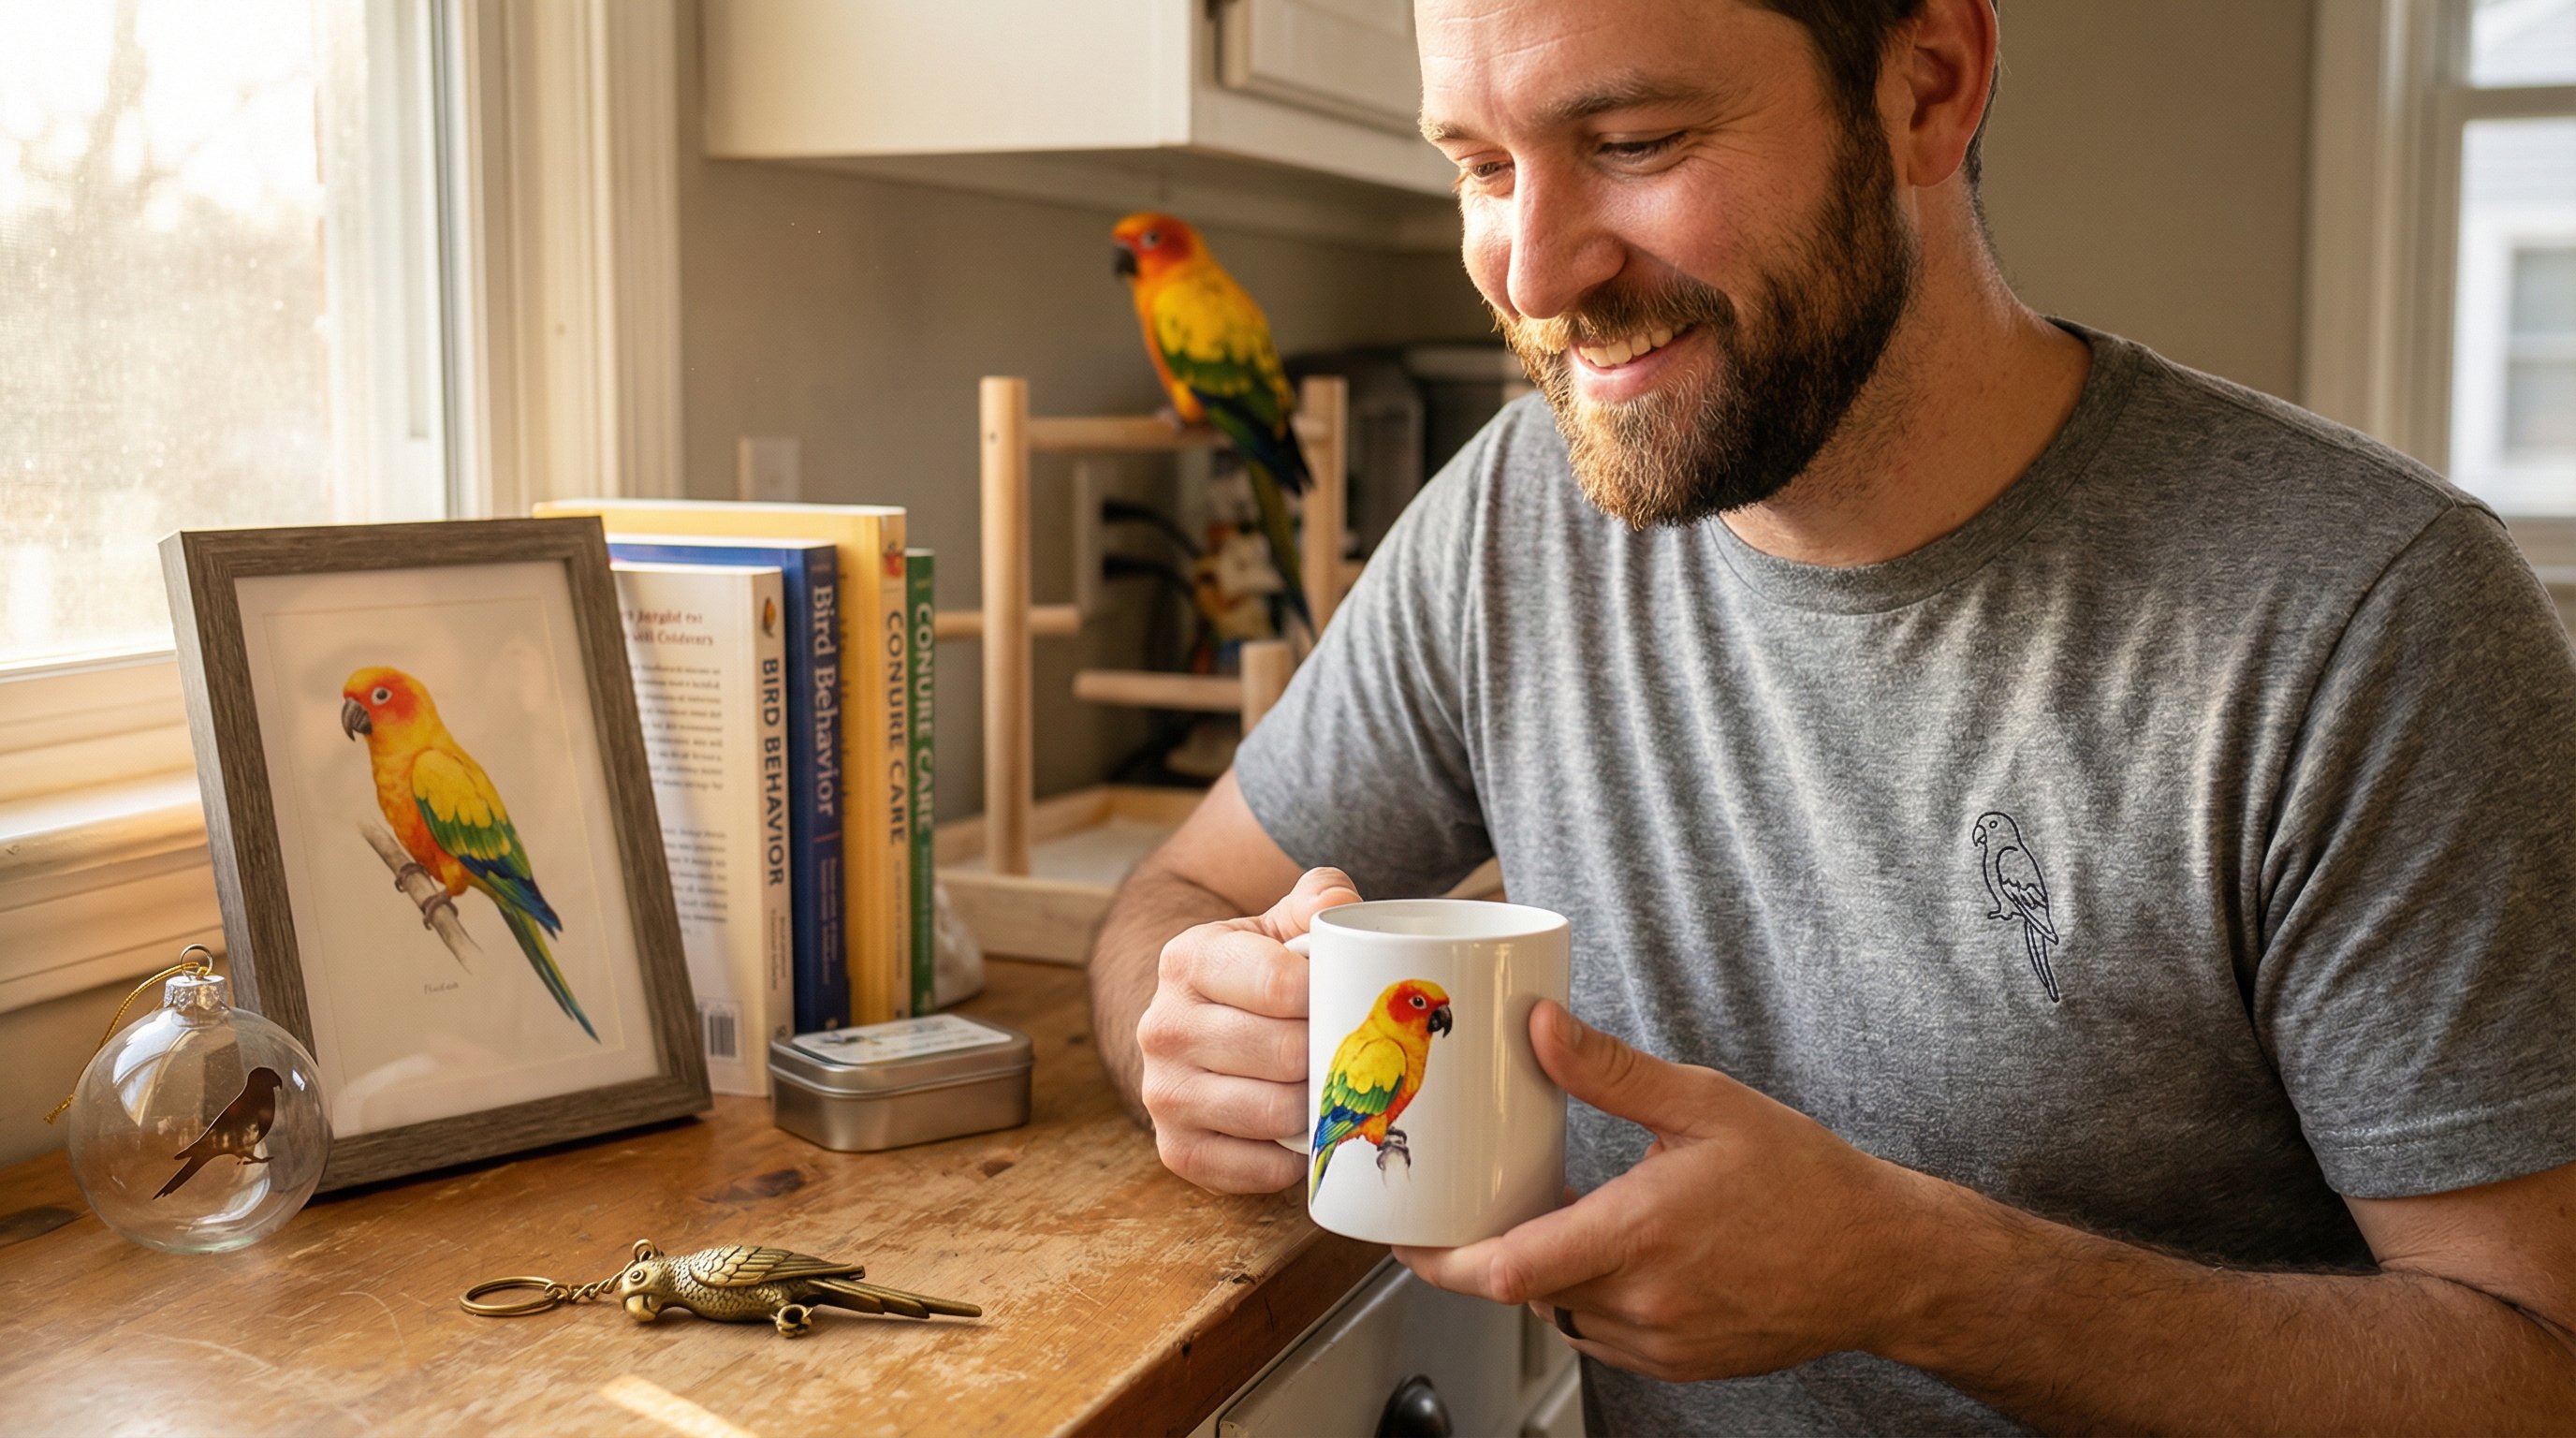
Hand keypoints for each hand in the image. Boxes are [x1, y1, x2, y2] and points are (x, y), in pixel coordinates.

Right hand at [1136, 867, 1360, 1193]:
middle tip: (1348, 1050)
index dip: (1330, 997)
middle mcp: (1163, 1026)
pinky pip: (1256, 1169)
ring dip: (1314, 1106)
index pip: (1282, 985)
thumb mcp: (1282, 923)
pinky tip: (1300, 1133)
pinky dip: (1292, 1159)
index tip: (1347, 999)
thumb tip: (1341, 909)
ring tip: (1326, 1086)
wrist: (1199, 1021)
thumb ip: (1318, 900)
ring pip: (1274, 1114)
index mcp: (1189, 960)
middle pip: (1285, 1054)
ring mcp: (1163, 1092)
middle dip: (1329, 1054)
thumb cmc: (1258, 972)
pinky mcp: (1176, 1149)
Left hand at [1394, 1002, 1952, 1382]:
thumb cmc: (1807, 1181)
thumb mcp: (1705, 1104)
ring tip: (1546, 1216)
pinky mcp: (1683, 1363)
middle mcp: (1643, 1302)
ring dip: (1541, 1272)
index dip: (1440, 1261)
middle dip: (1486, 1251)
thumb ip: (1611, 1071)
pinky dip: (1587, 1295)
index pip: (1507, 1271)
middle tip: (1464, 1205)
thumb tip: (1537, 1027)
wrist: (1886, 1261)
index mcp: (1639, 1236)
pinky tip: (1608, 1248)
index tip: (1405, 1233)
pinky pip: (1603, 1333)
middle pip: (1524, 1289)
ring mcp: (1662, 1343)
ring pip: (1562, 1313)